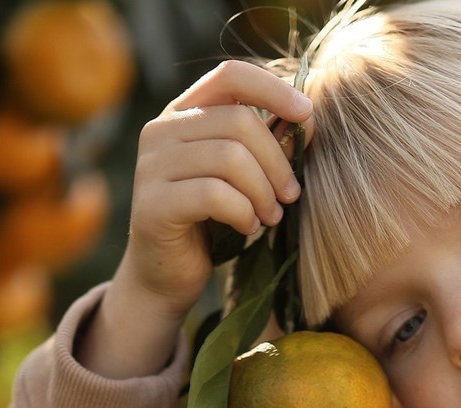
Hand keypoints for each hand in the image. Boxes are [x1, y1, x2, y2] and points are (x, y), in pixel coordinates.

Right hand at [122, 60, 312, 318]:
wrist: (165, 278)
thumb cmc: (210, 225)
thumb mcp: (242, 180)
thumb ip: (267, 147)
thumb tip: (308, 120)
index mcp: (183, 113)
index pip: (230, 75)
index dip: (273, 89)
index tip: (307, 115)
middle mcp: (161, 130)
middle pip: (238, 121)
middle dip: (276, 161)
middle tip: (290, 196)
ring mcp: (152, 166)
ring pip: (229, 158)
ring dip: (263, 191)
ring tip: (271, 216)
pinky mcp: (153, 204)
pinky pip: (214, 195)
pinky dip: (243, 212)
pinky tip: (249, 228)